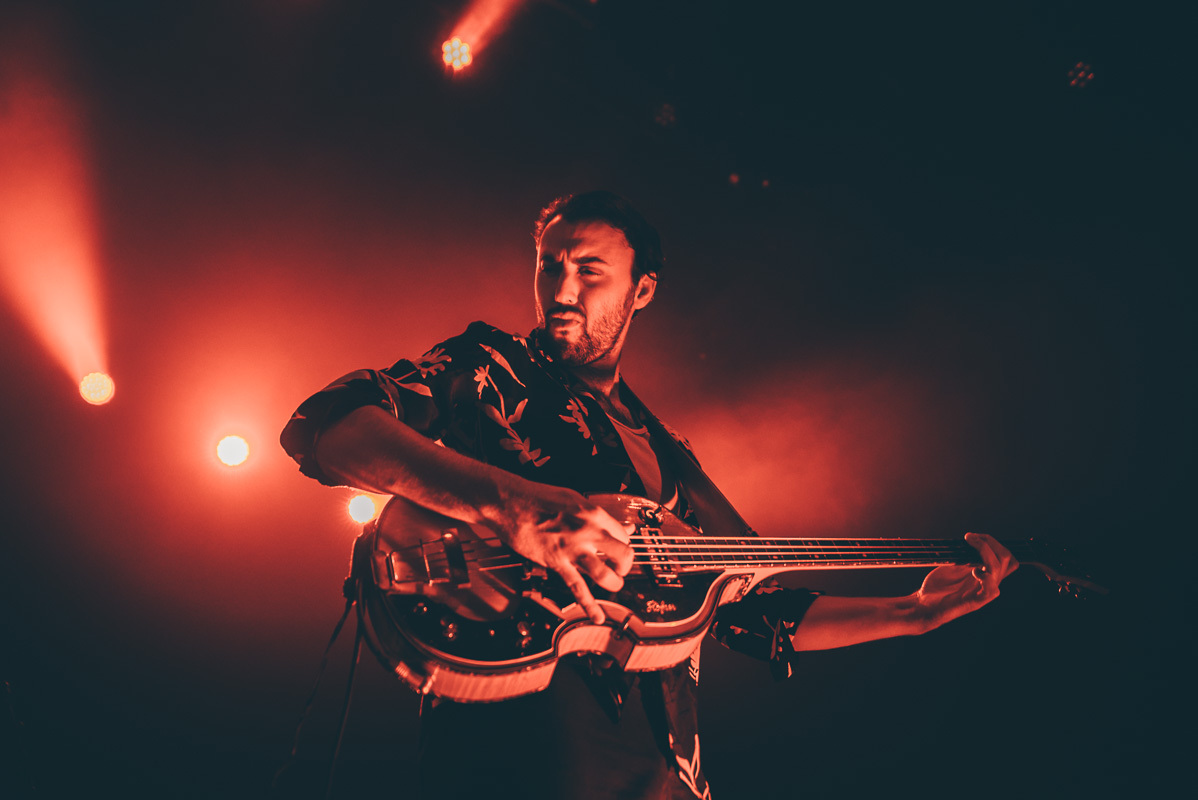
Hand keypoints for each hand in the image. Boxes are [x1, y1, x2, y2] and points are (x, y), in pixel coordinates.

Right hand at [485, 479, 633, 624]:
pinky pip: (577, 587)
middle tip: (619, 568)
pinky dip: (589, 605)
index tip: (617, 550)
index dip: (623, 545)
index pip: (622, 535)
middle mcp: (588, 531)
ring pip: (605, 574)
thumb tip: (622, 525)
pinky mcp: (556, 562)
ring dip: (613, 583)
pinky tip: (597, 615)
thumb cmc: (537, 497)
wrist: (509, 503)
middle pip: (623, 554)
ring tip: (612, 585)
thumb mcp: (574, 499)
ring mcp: (572, 548)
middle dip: (625, 566)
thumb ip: (598, 515)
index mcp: (593, 513)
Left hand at [914, 533, 1018, 631]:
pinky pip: (991, 590)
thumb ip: (966, 557)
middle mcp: (988, 584)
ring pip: (998, 569)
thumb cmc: (938, 588)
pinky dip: (985, 576)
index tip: (974, 537)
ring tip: (969, 545)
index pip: (1006, 558)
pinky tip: (973, 570)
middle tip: (971, 538)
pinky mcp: (975, 602)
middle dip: (991, 543)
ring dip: (985, 551)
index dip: (994, 543)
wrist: (925, 607)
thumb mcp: (954, 567)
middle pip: (1007, 560)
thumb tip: (973, 541)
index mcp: (986, 575)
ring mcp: (983, 593)